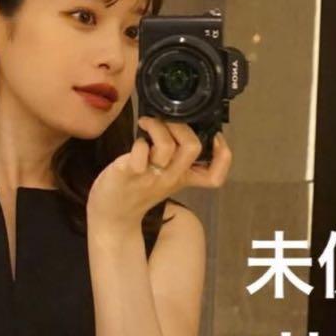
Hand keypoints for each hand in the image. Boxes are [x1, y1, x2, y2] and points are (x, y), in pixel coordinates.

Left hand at [86, 117, 232, 232]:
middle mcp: (170, 177)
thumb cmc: (138, 190)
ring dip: (157, 127)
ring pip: (166, 146)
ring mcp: (151, 175)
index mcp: (182, 178)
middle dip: (182, 126)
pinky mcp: (129, 172)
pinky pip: (140, 153)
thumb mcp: (166, 179)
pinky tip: (136, 140)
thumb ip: (177, 160)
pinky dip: (139, 142)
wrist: (112, 215)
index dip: (223, 156)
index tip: (215, 138)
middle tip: (167, 120)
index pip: (215, 176)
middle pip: (193, 148)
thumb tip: (183, 127)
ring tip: (147, 123)